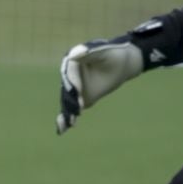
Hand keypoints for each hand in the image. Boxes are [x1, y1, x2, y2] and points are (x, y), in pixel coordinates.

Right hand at [56, 18, 170, 133]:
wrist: (122, 64)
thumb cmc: (114, 55)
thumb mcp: (105, 53)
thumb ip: (90, 53)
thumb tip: (73, 55)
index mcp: (74, 59)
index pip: (70, 71)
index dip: (73, 81)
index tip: (78, 91)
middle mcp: (70, 73)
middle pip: (68, 87)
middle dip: (70, 99)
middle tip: (76, 110)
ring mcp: (74, 86)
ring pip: (68, 99)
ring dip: (68, 111)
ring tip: (70, 123)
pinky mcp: (79, 97)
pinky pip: (70, 108)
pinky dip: (65, 119)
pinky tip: (61, 130)